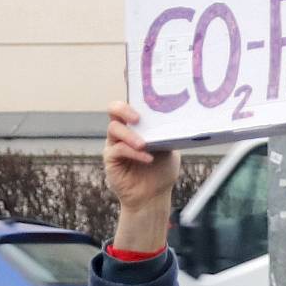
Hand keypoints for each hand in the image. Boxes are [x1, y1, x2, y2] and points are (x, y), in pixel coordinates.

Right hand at [103, 101, 180, 253]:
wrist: (153, 196)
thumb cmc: (161, 171)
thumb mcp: (170, 149)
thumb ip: (167, 134)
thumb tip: (175, 120)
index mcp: (137, 125)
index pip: (130, 103)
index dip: (130, 93)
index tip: (137, 89)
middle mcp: (123, 131)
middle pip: (114, 109)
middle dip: (124, 109)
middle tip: (137, 118)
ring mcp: (114, 144)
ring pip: (114, 129)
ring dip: (130, 135)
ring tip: (144, 145)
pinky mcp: (110, 159)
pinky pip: (118, 150)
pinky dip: (134, 153)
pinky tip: (147, 158)